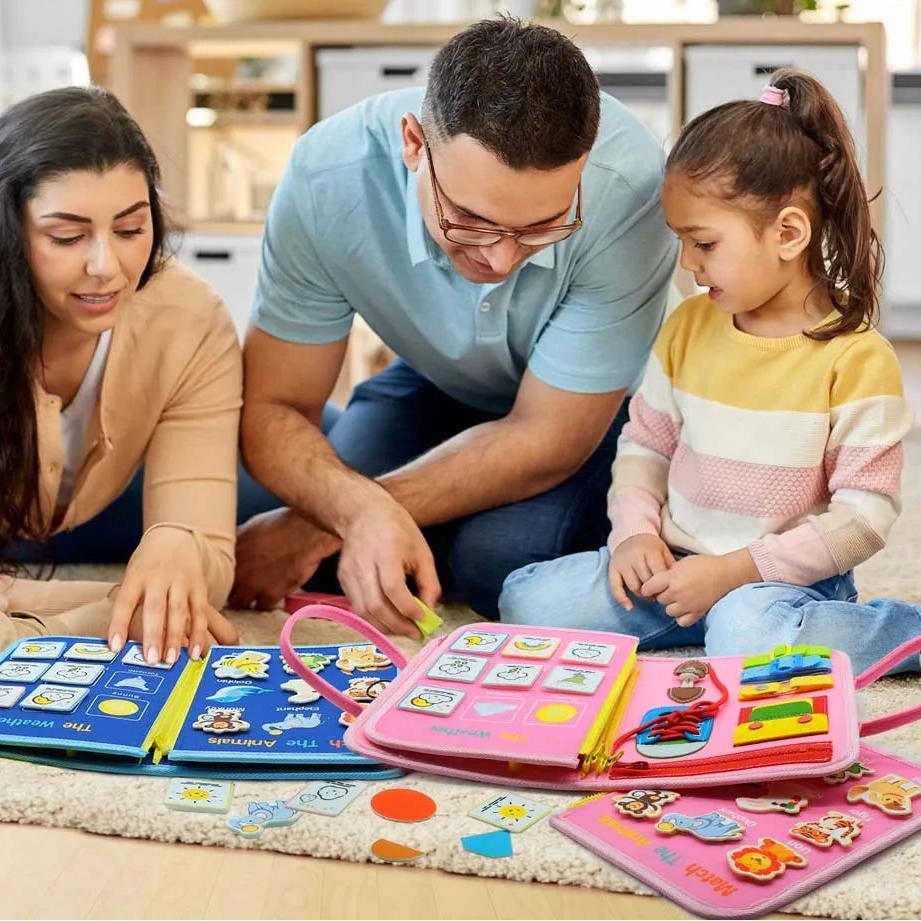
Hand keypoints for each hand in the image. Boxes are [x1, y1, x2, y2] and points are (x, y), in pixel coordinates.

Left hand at [107, 527, 229, 663]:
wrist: (174, 538)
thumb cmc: (147, 565)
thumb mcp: (132, 577)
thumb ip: (129, 605)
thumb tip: (120, 643)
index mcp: (136, 575)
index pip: (125, 601)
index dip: (118, 625)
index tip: (114, 648)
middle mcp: (159, 577)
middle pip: (155, 608)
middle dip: (154, 635)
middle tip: (152, 660)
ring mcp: (181, 581)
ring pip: (179, 611)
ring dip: (176, 637)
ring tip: (172, 660)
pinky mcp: (199, 586)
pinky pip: (200, 612)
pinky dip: (199, 633)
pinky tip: (197, 651)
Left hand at [229, 507, 340, 610]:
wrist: (307, 532)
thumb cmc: (284, 524)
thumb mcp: (253, 525)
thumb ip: (239, 539)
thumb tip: (231, 544)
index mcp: (232, 553)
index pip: (216, 572)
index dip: (219, 576)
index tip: (223, 578)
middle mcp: (239, 570)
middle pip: (223, 591)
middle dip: (228, 591)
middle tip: (235, 590)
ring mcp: (254, 584)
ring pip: (239, 603)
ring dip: (244, 600)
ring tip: (250, 596)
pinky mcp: (272, 593)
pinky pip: (262, 607)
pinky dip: (265, 603)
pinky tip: (269, 596)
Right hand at [336, 491, 440, 638]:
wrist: (364, 513)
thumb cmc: (398, 530)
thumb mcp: (422, 552)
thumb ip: (429, 584)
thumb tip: (429, 613)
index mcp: (385, 551)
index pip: (393, 588)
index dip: (408, 608)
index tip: (422, 618)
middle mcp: (363, 563)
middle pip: (375, 605)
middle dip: (397, 625)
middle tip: (414, 632)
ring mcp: (349, 573)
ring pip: (363, 612)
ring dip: (385, 627)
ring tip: (403, 629)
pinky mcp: (342, 580)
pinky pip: (357, 607)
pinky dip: (373, 619)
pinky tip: (389, 619)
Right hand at [608, 534, 674, 609]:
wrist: (629, 534)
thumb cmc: (650, 546)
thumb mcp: (663, 551)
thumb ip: (670, 566)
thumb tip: (678, 584)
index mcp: (649, 551)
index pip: (658, 575)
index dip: (665, 586)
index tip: (669, 589)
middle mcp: (634, 557)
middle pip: (647, 582)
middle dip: (655, 591)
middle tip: (660, 594)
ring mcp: (622, 564)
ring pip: (634, 587)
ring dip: (643, 595)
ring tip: (650, 595)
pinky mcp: (613, 569)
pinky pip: (615, 587)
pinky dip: (622, 599)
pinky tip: (630, 607)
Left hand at [641, 550, 758, 626]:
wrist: (726, 573)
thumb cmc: (704, 565)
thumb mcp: (682, 563)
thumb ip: (668, 573)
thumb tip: (658, 582)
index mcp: (672, 578)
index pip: (649, 587)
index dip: (648, 587)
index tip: (650, 587)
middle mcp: (678, 593)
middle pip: (659, 599)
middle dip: (662, 594)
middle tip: (670, 588)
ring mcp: (688, 605)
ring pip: (668, 611)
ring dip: (671, 605)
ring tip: (679, 598)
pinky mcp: (698, 612)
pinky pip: (681, 621)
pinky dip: (681, 617)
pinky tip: (685, 608)